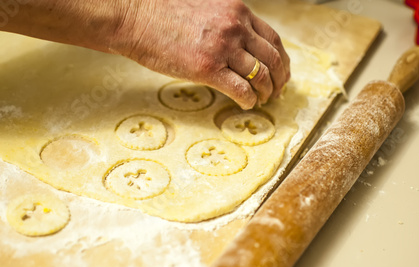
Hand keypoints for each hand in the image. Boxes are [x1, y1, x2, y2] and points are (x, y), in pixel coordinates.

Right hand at [112, 0, 290, 108]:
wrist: (136, 18)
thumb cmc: (163, 13)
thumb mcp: (205, 6)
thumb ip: (226, 21)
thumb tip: (238, 42)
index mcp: (237, 11)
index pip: (272, 38)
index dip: (282, 59)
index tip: (282, 72)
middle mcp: (236, 27)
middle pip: (272, 58)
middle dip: (279, 79)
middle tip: (278, 91)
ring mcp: (223, 48)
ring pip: (260, 76)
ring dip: (266, 92)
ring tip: (263, 100)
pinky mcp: (208, 69)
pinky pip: (241, 89)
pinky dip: (248, 100)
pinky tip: (246, 105)